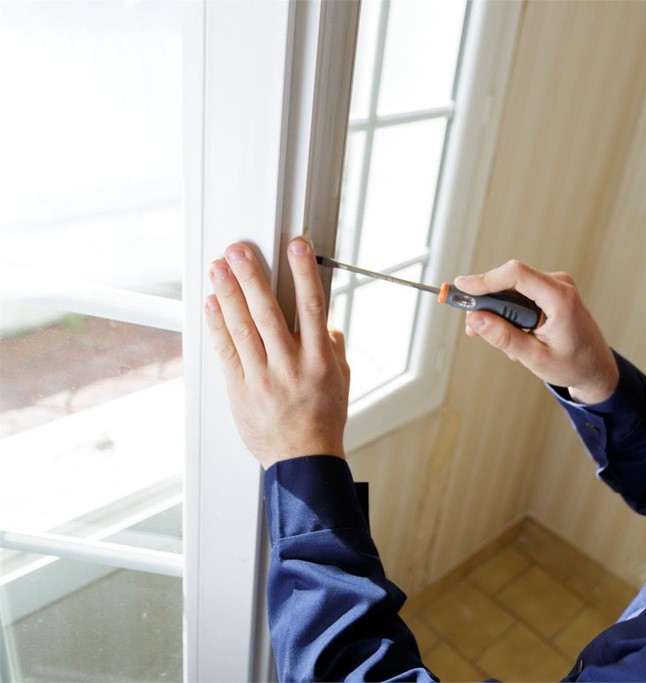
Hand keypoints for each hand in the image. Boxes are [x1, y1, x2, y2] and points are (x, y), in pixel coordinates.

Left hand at [204, 237, 348, 467]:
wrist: (303, 459)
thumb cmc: (324, 419)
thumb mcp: (341, 379)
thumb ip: (334, 347)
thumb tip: (326, 322)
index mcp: (320, 359)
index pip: (311, 306)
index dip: (303, 272)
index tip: (296, 245)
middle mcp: (291, 365)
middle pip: (268, 311)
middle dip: (252, 276)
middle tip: (239, 250)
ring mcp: (263, 377)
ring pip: (243, 328)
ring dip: (229, 293)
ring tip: (218, 267)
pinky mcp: (241, 389)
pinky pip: (227, 351)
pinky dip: (218, 325)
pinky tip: (212, 304)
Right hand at [455, 260, 618, 404]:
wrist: (596, 368)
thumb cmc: (573, 365)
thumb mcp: (534, 357)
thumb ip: (503, 337)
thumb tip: (475, 320)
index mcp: (560, 298)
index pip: (516, 275)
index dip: (485, 279)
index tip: (462, 287)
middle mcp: (560, 285)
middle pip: (510, 280)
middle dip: (487, 301)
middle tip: (471, 327)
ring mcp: (556, 286)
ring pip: (513, 289)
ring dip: (500, 312)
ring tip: (507, 344)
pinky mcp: (551, 292)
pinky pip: (521, 294)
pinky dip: (512, 313)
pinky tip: (518, 337)